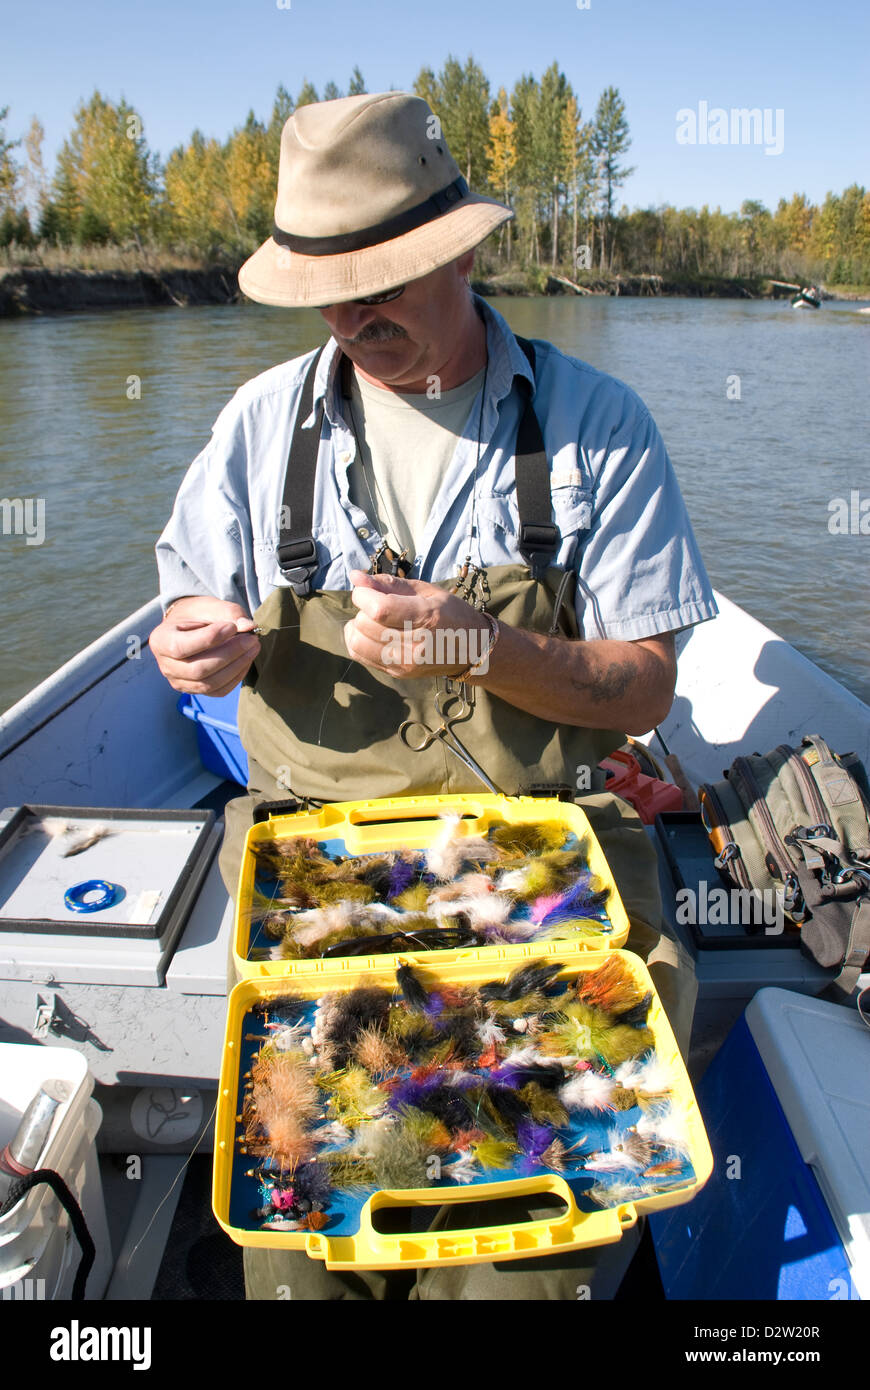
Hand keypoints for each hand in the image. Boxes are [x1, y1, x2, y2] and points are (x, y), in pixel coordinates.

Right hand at [149, 597, 259, 696]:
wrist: (190, 627)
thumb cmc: (197, 615)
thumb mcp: (209, 606)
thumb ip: (228, 613)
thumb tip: (248, 626)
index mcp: (160, 640)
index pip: (181, 647)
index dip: (209, 639)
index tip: (232, 627)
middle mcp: (165, 665)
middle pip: (198, 670)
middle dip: (229, 654)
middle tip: (251, 639)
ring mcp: (179, 682)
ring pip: (209, 684)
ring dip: (237, 667)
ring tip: (253, 648)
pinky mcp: (195, 690)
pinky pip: (218, 691)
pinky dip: (236, 678)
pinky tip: (246, 660)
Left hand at [343, 569, 488, 678]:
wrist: (472, 650)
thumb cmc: (451, 614)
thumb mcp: (426, 591)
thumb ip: (389, 583)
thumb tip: (355, 577)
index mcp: (427, 618)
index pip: (379, 609)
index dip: (363, 595)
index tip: (366, 589)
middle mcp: (416, 645)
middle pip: (365, 624)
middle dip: (363, 608)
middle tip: (377, 603)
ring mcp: (405, 663)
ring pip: (357, 641)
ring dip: (359, 625)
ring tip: (374, 619)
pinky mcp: (397, 673)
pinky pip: (359, 654)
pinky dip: (358, 639)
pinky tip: (371, 632)